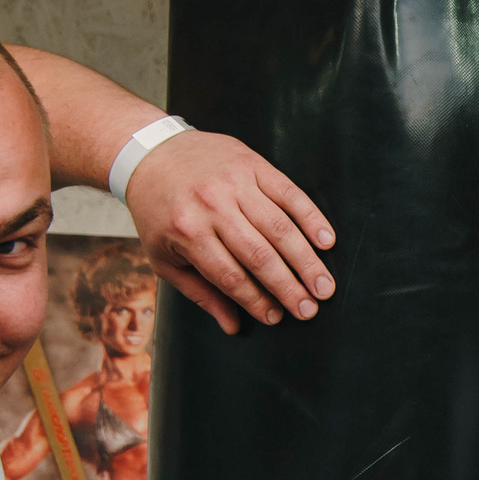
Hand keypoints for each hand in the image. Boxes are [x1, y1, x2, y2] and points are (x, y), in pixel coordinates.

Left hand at [126, 128, 335, 332]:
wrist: (151, 152)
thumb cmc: (159, 211)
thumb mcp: (164, 256)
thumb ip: (199, 292)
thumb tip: (232, 326)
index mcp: (187, 232)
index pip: (230, 276)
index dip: (256, 300)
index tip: (276, 318)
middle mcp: (213, 206)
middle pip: (260, 255)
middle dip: (288, 287)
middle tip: (310, 309)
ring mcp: (235, 182)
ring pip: (280, 227)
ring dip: (306, 260)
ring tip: (325, 286)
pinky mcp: (253, 164)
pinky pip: (289, 193)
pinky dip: (311, 218)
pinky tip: (327, 241)